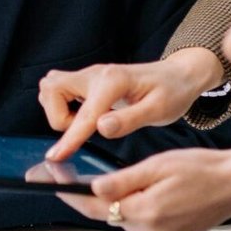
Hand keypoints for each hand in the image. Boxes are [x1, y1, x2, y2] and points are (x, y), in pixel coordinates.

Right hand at [40, 47, 222, 158]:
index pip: (85, 114)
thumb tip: (101, 127)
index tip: (55, 156)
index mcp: (114, 82)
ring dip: (58, 111)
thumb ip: (129, 120)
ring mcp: (90, 75)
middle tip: (82, 131)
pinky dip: (63, 106)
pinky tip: (86, 117)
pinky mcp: (88, 81)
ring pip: (52, 88)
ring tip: (84, 124)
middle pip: (52, 89)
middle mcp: (96, 74)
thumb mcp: (159, 110)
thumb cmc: (171, 92)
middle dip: (58, 116)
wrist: (178, 76)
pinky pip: (60, 90)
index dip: (70, 138)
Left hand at [64, 144, 230, 230]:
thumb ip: (123, 181)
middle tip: (70, 176)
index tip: (48, 181)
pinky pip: (141, 226)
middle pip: (108, 215)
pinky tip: (154, 194)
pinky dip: (139, 211)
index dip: (70, 194)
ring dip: (122, 202)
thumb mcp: (158, 166)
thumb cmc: (203, 170)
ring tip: (139, 180)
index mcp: (146, 212)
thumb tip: (93, 189)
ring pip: (125, 220)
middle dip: (95, 197)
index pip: (95, 208)